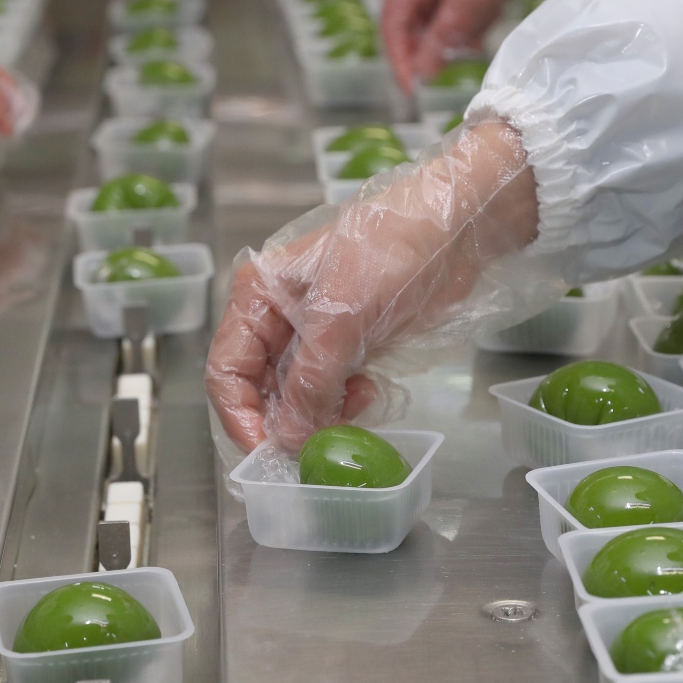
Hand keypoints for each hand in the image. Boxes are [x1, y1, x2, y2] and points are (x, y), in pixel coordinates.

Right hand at [206, 119, 538, 450]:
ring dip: (318, 414)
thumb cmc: (389, 253)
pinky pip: (331, 389)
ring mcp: (314, 332)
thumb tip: (288, 439)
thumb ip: (310, 383)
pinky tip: (367, 393)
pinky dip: (343, 402)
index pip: (226, 370)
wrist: (455, 228)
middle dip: (284, 421)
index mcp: (257, 298)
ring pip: (298, 394)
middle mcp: (277, 317)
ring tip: (350, 410)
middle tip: (312, 448)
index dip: (240, 416)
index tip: (264, 454)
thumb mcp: (340, 320)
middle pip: (261, 388)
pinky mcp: (349, 343)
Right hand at [381, 0, 516, 93]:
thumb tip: (424, 72)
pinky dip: (473, 18)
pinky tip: (489, 10)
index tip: (413, 90)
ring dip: (457, 33)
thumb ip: (443, 36)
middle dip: (433, 46)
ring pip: (439, 19)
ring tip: (479, 28)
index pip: (392, 27)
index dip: (400, 61)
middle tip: (451, 64)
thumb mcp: (468, 0)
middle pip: (414, 25)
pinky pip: (458, 8)